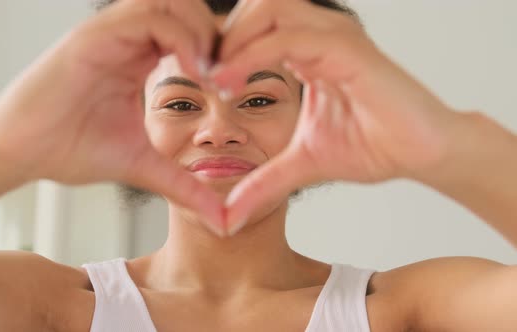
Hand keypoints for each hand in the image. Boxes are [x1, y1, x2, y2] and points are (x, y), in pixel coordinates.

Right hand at [0, 0, 224, 232]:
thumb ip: (183, 185)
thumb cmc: (70, 151)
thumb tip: (222, 221)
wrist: (20, 153)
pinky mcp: (93, 35)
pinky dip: (180, 38)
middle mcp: (127, 38)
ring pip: (172, 2)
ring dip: (202, 33)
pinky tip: (193, 74)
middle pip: (188, 7)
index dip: (221, 52)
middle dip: (218, 36)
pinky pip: (148, 16)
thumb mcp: (143, 167)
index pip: (192, 32)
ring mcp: (110, 33)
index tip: (234, 88)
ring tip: (211, 76)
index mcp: (138, 58)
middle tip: (228, 77)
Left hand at [210, 0, 459, 233]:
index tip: (195, 78)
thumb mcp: (302, 164)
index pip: (252, 27)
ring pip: (268, 9)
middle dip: (221, 36)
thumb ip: (265, 183)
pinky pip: (289, 38)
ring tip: (212, 79)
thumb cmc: (372, 146)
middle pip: (255, 5)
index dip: (220, 48)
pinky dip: (252, 56)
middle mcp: (319, 34)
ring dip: (233, 41)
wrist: (422, 152)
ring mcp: (334, 37)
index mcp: (308, 49)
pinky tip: (230, 84)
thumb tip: (229, 217)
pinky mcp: (348, 49)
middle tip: (199, 72)